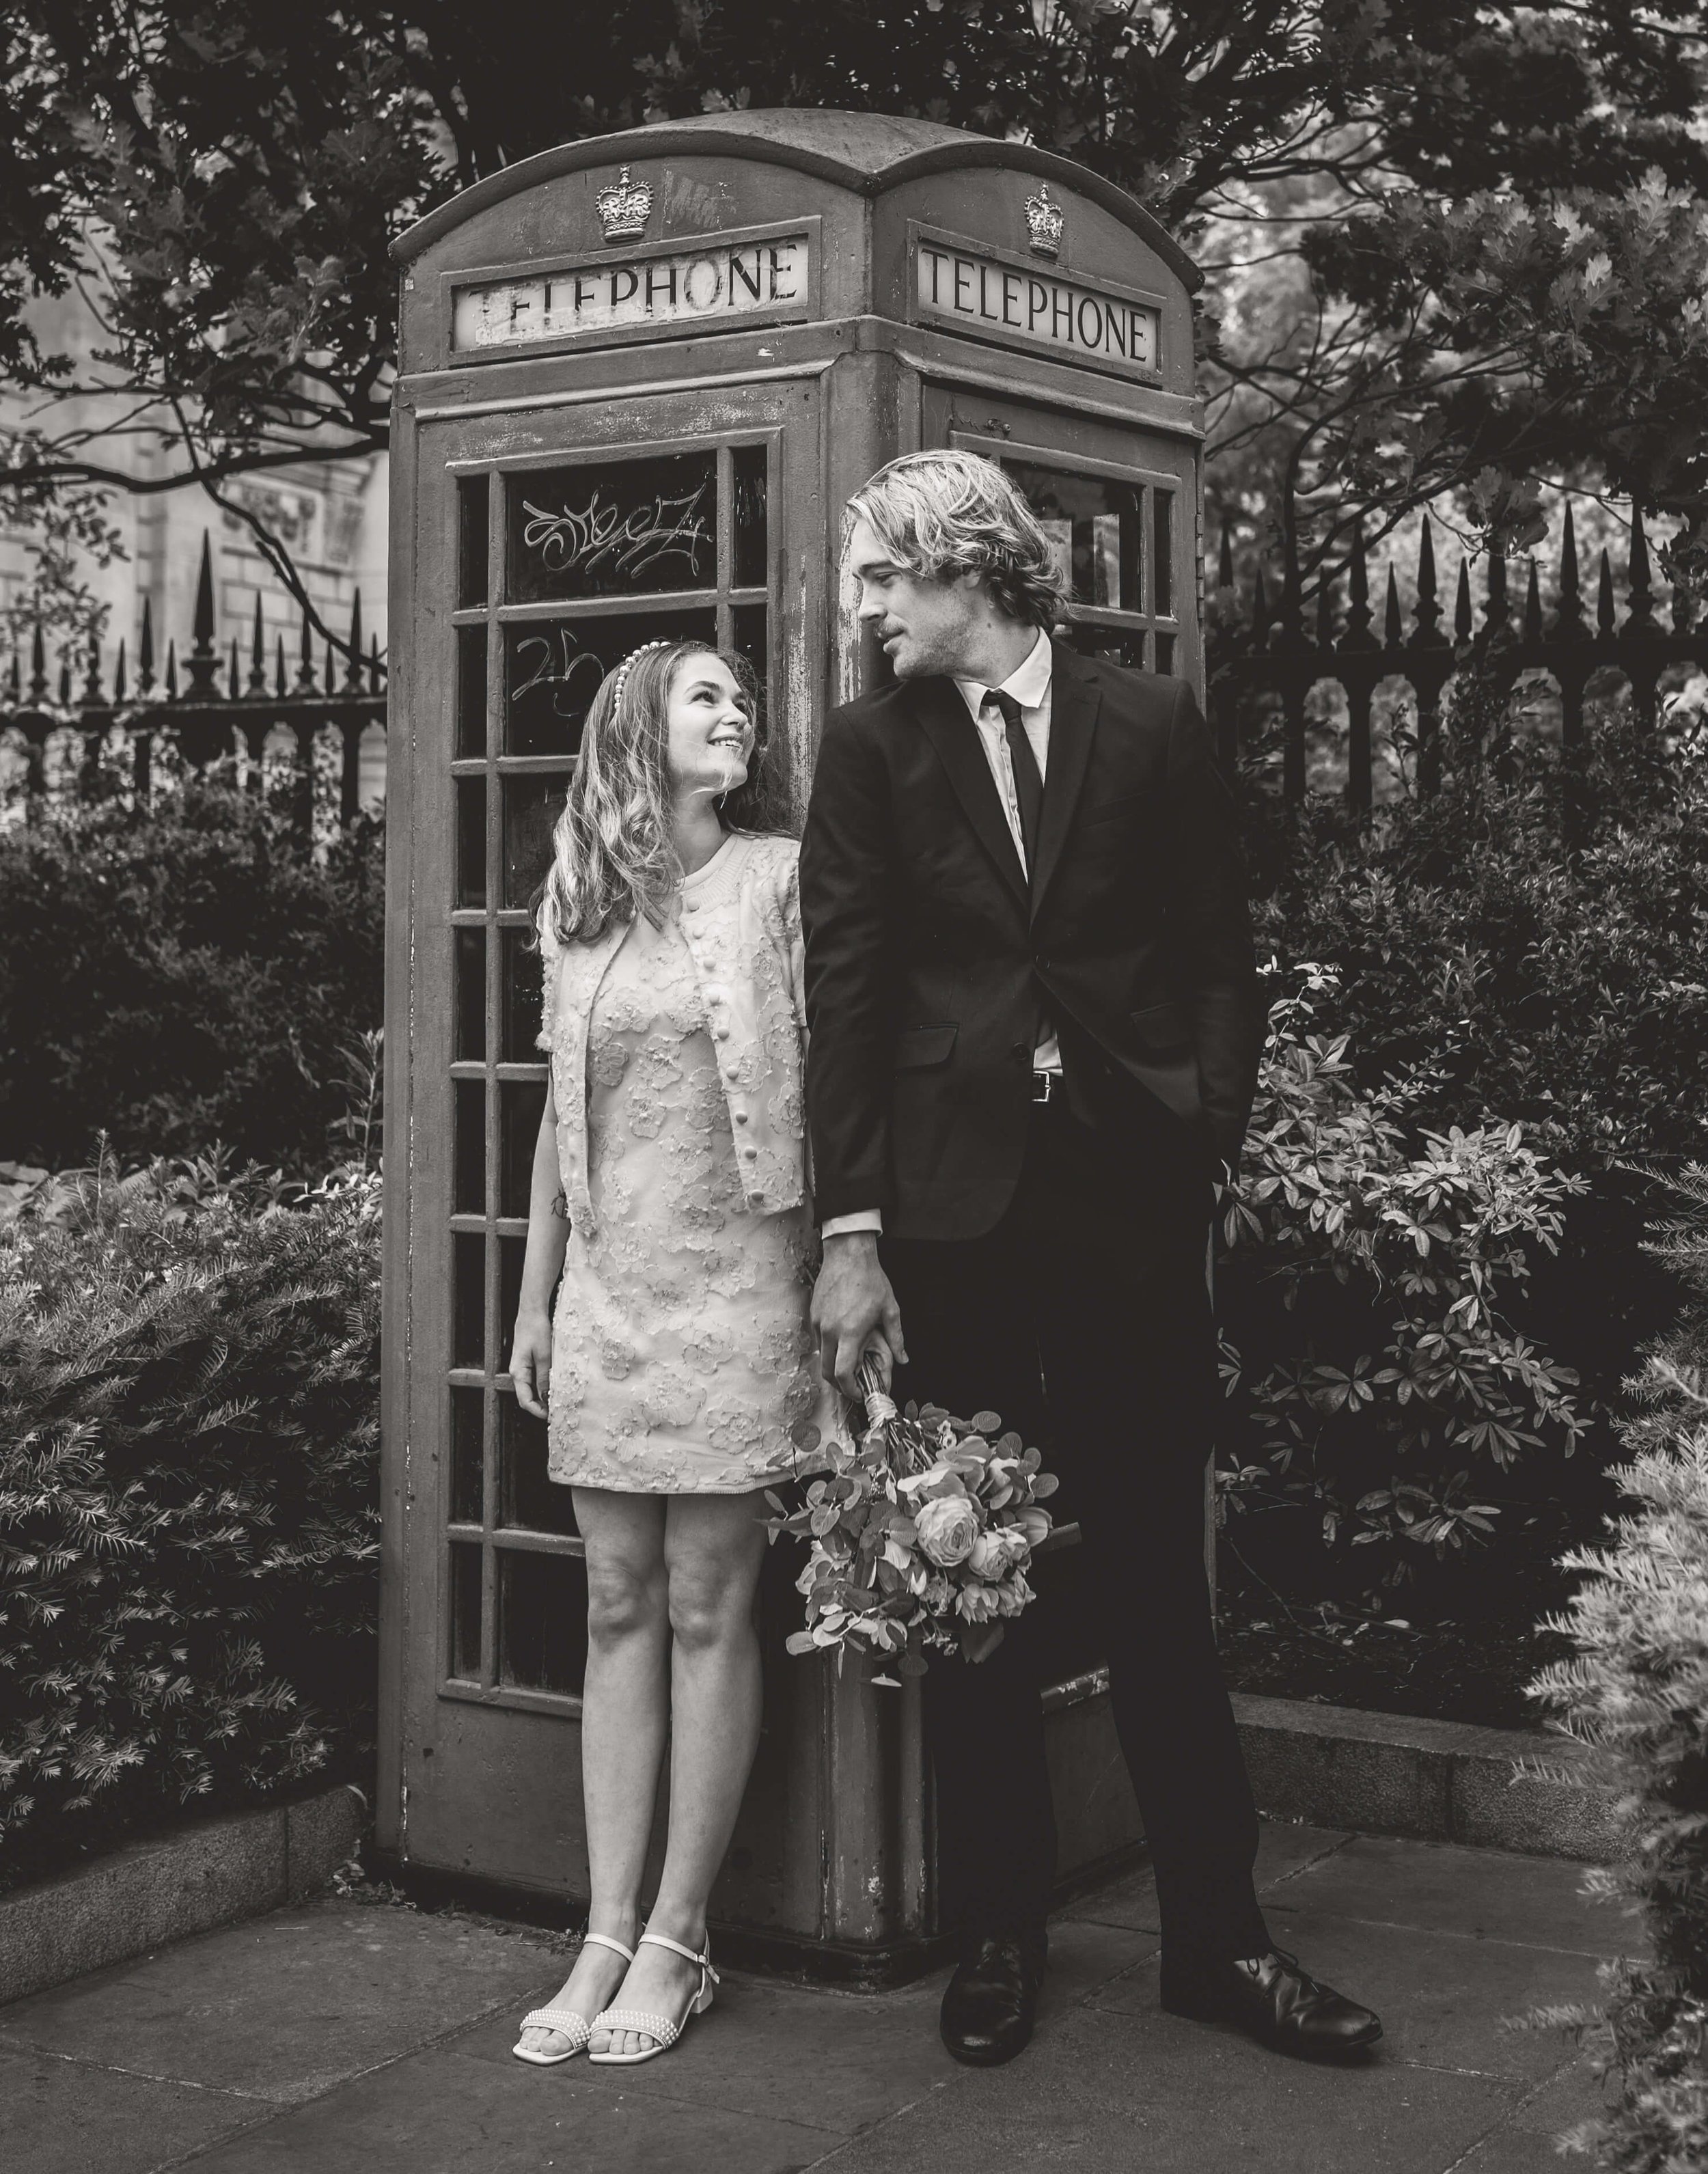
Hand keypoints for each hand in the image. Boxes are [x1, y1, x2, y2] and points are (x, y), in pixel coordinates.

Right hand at [508, 1305, 552, 1418]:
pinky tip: (556, 1385)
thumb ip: (544, 1378)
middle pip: (527, 1396)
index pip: (524, 1400)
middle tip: (558, 1410)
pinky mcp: (529, 1361)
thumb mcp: (544, 1356)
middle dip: (541, 1406)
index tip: (551, 1416)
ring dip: (544, 1396)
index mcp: (518, 1372)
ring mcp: (523, 1367)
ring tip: (559, 1400)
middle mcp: (518, 1372)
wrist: (532, 1311)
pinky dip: (544, 1385)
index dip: (537, 1411)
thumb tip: (547, 1398)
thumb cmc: (536, 1330)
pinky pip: (535, 1379)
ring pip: (532, 1388)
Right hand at [812, 1233, 906, 1399]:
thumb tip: (903, 1359)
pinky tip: (842, 1340)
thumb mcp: (890, 1310)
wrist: (848, 1253)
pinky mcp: (813, 1314)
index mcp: (850, 1332)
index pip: (842, 1373)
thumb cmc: (870, 1279)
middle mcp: (830, 1330)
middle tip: (853, 1385)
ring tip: (850, 1360)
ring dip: (833, 1364)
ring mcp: (818, 1322)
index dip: (849, 1389)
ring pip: (821, 1356)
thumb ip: (896, 1338)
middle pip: (826, 1371)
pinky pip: (818, 1340)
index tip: (858, 1392)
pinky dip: (829, 1347)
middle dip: (839, 1384)